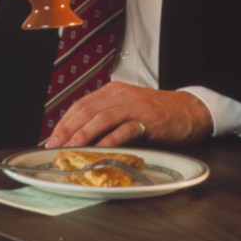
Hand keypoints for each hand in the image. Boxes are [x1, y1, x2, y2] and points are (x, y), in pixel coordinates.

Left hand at [44, 82, 213, 148]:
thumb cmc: (156, 113)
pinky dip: (110, 138)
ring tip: (71, 148)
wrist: (190, 110)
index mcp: (112, 92)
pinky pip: (126, 128)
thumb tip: (79, 137)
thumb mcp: (127, 109)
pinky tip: (100, 149)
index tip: (51, 139)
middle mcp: (120, 95)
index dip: (64, 122)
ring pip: (102, 117)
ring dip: (83, 134)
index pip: (80, 105)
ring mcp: (134, 106)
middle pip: (86, 110)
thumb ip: (106, 118)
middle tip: (54, 146)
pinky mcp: (149, 119)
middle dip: (67, 130)